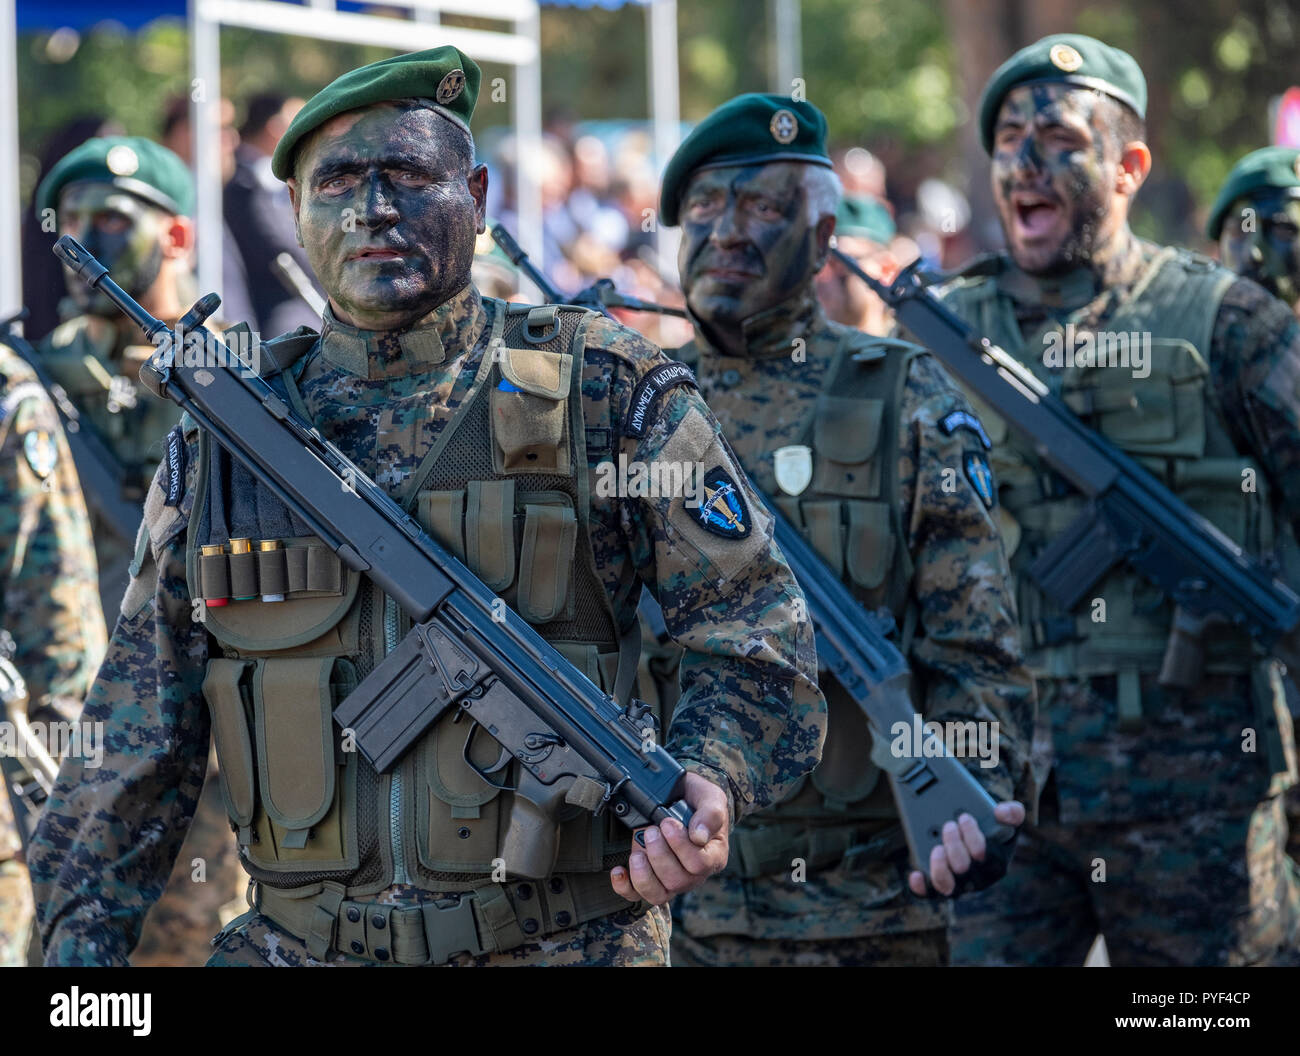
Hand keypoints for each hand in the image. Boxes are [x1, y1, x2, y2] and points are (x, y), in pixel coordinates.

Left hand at [610, 771, 729, 904]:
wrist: (677, 797)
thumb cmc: (696, 800)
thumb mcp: (709, 797)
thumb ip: (711, 814)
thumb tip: (699, 836)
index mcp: (713, 855)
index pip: (700, 864)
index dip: (680, 846)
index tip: (667, 823)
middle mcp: (694, 874)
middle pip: (678, 881)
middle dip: (659, 855)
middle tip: (651, 831)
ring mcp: (671, 881)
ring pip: (659, 894)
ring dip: (643, 874)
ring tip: (637, 852)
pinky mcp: (650, 882)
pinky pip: (637, 895)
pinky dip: (624, 886)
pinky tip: (619, 870)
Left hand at [907, 800, 1023, 896]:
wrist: (979, 837)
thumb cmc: (992, 830)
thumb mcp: (1008, 820)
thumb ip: (1013, 812)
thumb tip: (1001, 812)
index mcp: (995, 864)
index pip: (987, 858)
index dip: (973, 839)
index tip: (964, 817)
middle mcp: (976, 879)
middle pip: (964, 870)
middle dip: (955, 846)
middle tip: (949, 826)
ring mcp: (958, 884)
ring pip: (946, 886)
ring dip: (940, 868)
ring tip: (937, 848)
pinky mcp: (940, 886)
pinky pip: (930, 893)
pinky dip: (922, 887)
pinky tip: (916, 875)